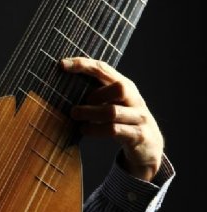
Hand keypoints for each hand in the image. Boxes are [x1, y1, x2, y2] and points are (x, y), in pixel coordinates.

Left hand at [61, 57, 163, 181]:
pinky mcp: (138, 135)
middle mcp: (134, 99)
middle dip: (95, 95)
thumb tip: (61, 89)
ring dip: (90, 114)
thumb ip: (94, 95)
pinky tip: (85, 130)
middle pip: (120, 87)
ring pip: (113, 112)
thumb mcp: (110, 104)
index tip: (62, 64)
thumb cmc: (121, 121)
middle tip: (77, 107)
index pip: (105, 69)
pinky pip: (115, 130)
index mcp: (125, 86)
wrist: (148, 147)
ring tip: (75, 117)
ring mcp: (138, 117)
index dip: (83, 64)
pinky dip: (96, 130)